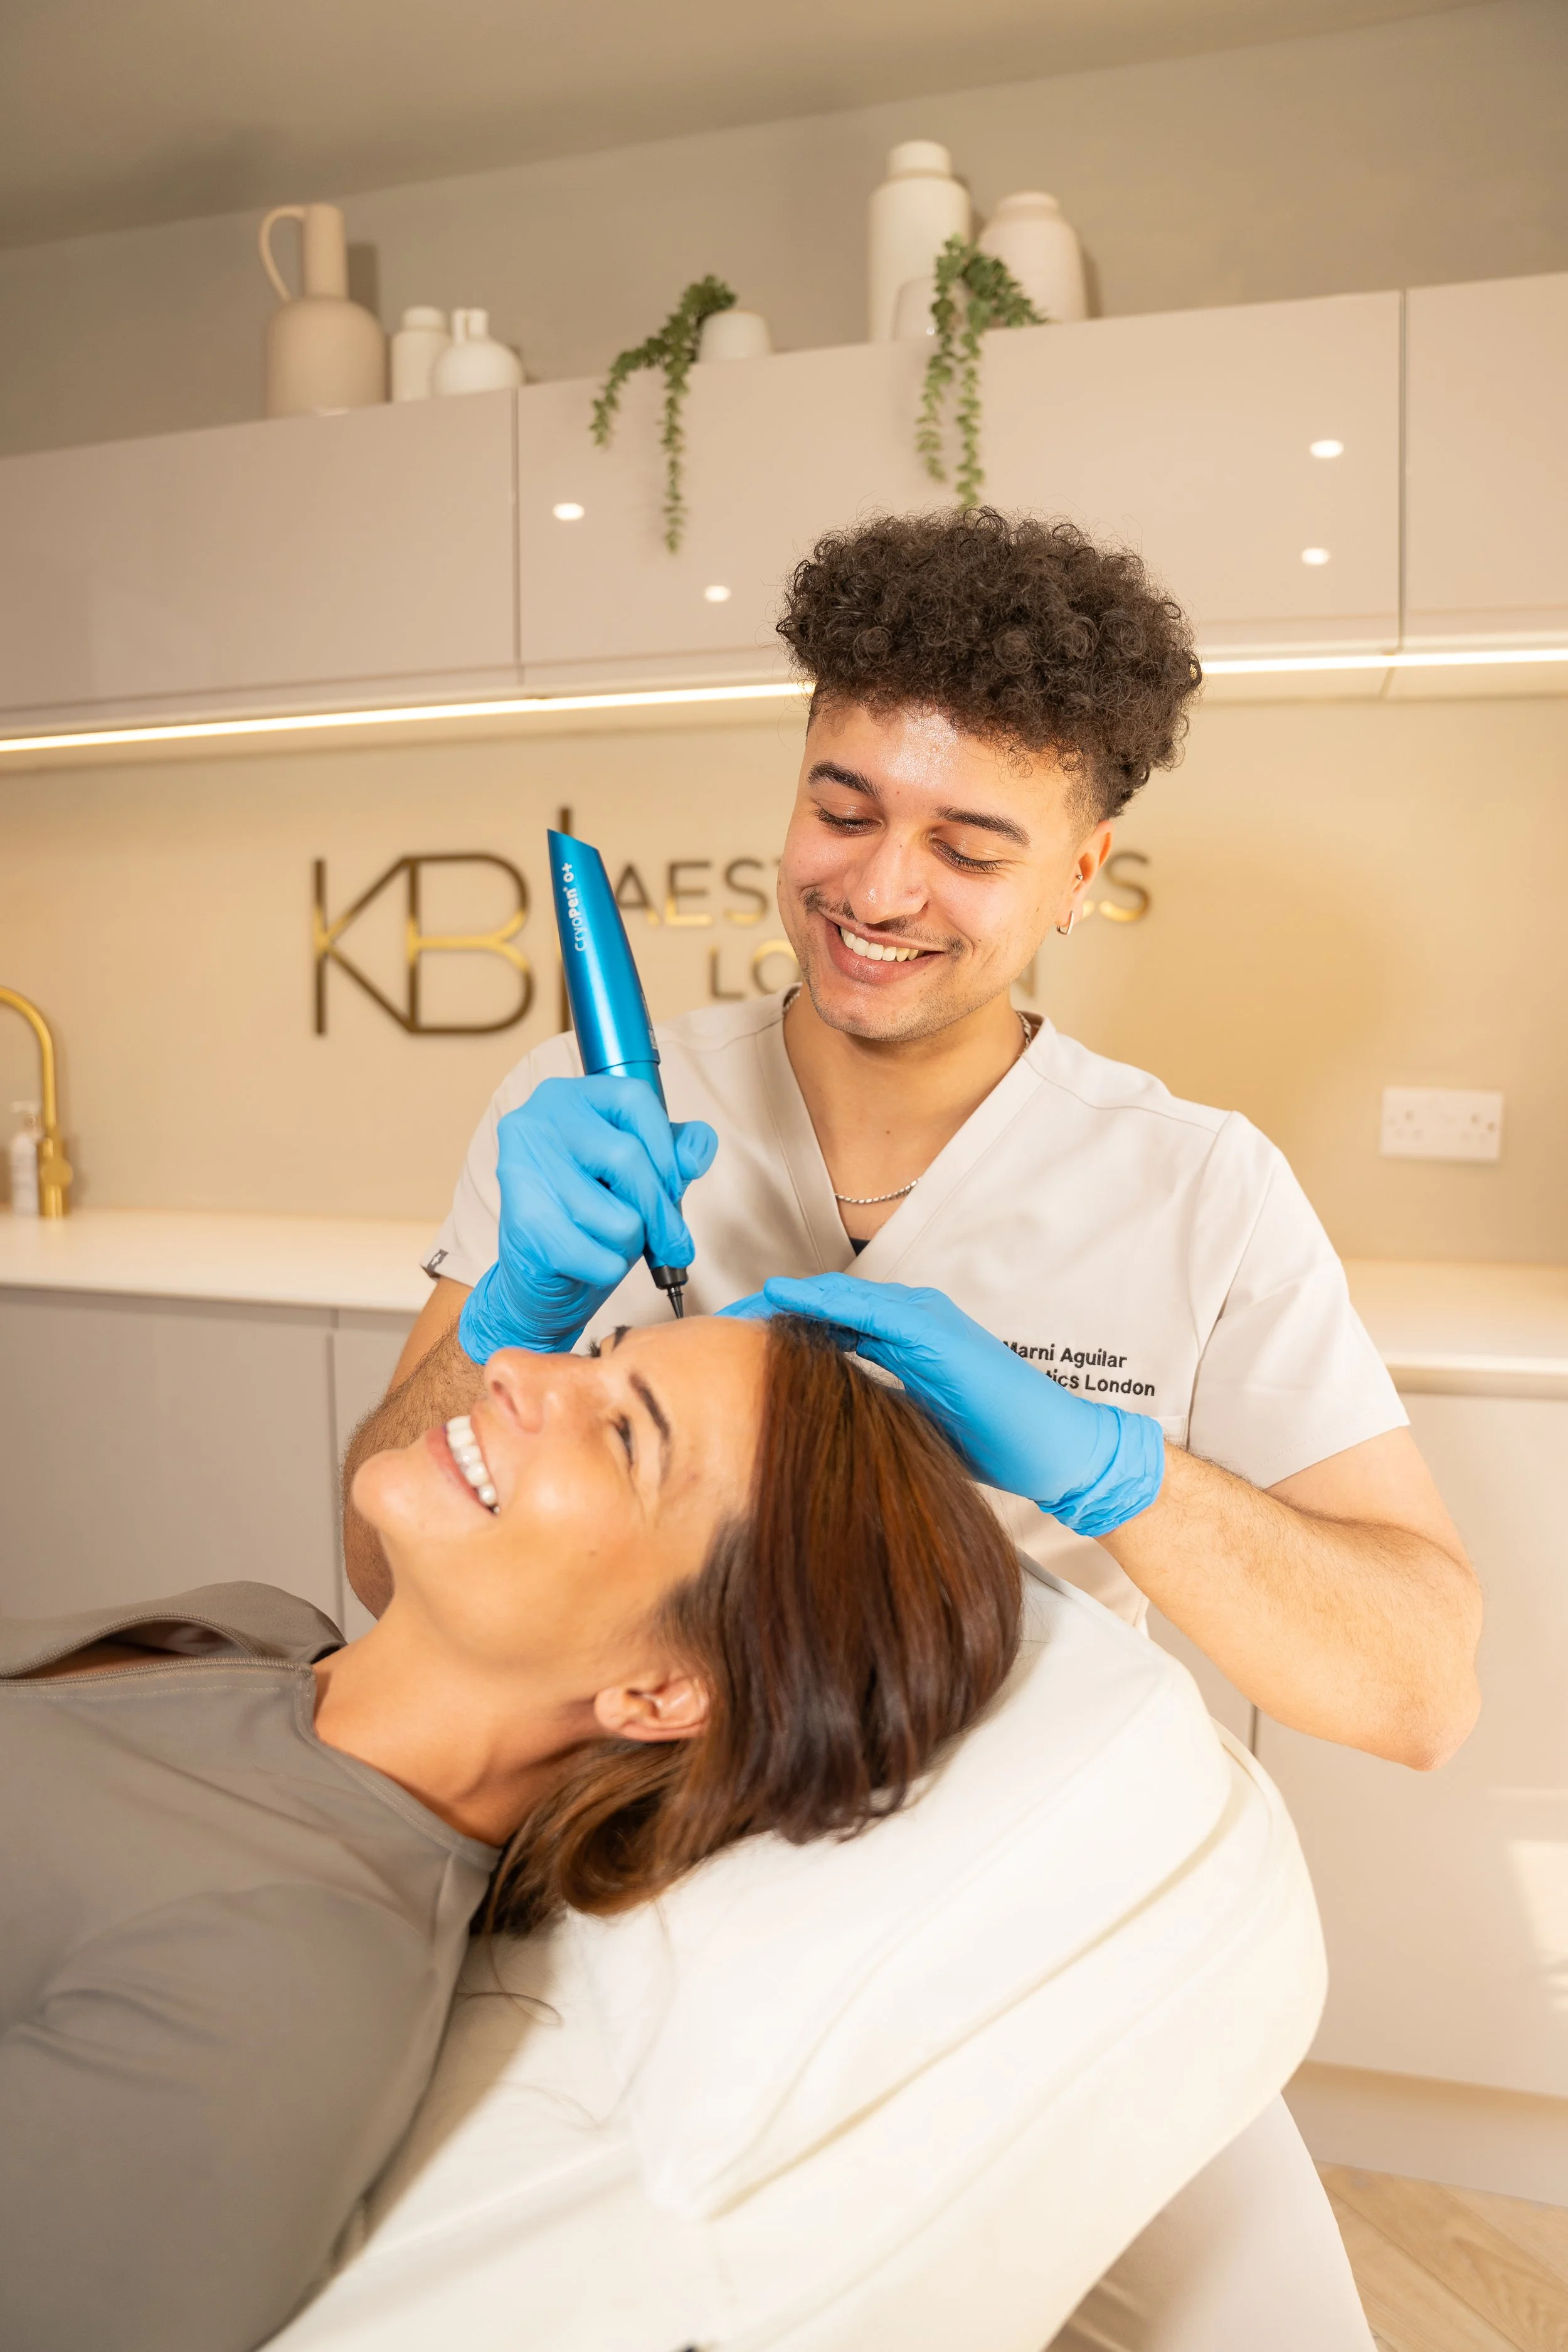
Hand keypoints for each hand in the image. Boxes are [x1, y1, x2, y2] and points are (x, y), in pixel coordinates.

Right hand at [459, 1077, 716, 1360]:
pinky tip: (587, 1264)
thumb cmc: (592, 1215)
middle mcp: (535, 1123)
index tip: (678, 1183)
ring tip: (607, 1243)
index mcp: (565, 1096)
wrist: (536, 1278)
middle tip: (674, 1243)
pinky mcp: (525, 1225)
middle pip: (627, 1157)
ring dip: (631, 1243)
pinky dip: (609, 1270)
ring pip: (620, 1216)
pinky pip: (601, 1257)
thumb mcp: (640, 1171)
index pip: (633, 1097)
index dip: (666, 1146)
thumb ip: (677, 1148)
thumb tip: (692, 1160)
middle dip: (661, 1210)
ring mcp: (523, 1172)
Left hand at [721, 1273, 1162, 1536]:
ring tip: (736, 1310)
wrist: (1057, 1448)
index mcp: (904, 1340)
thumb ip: (872, 1409)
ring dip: (787, 1302)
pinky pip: (872, 1311)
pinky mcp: (938, 1334)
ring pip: (841, 1299)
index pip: (828, 1326)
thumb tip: (816, 1427)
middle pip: (825, 1305)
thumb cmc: (995, 1441)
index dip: (778, 1331)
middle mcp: (912, 1320)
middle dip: (770, 1313)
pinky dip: (827, 1303)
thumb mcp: (914, 1423)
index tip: (728, 1345)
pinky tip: (789, 1302)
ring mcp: (926, 1321)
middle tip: (714, 1326)